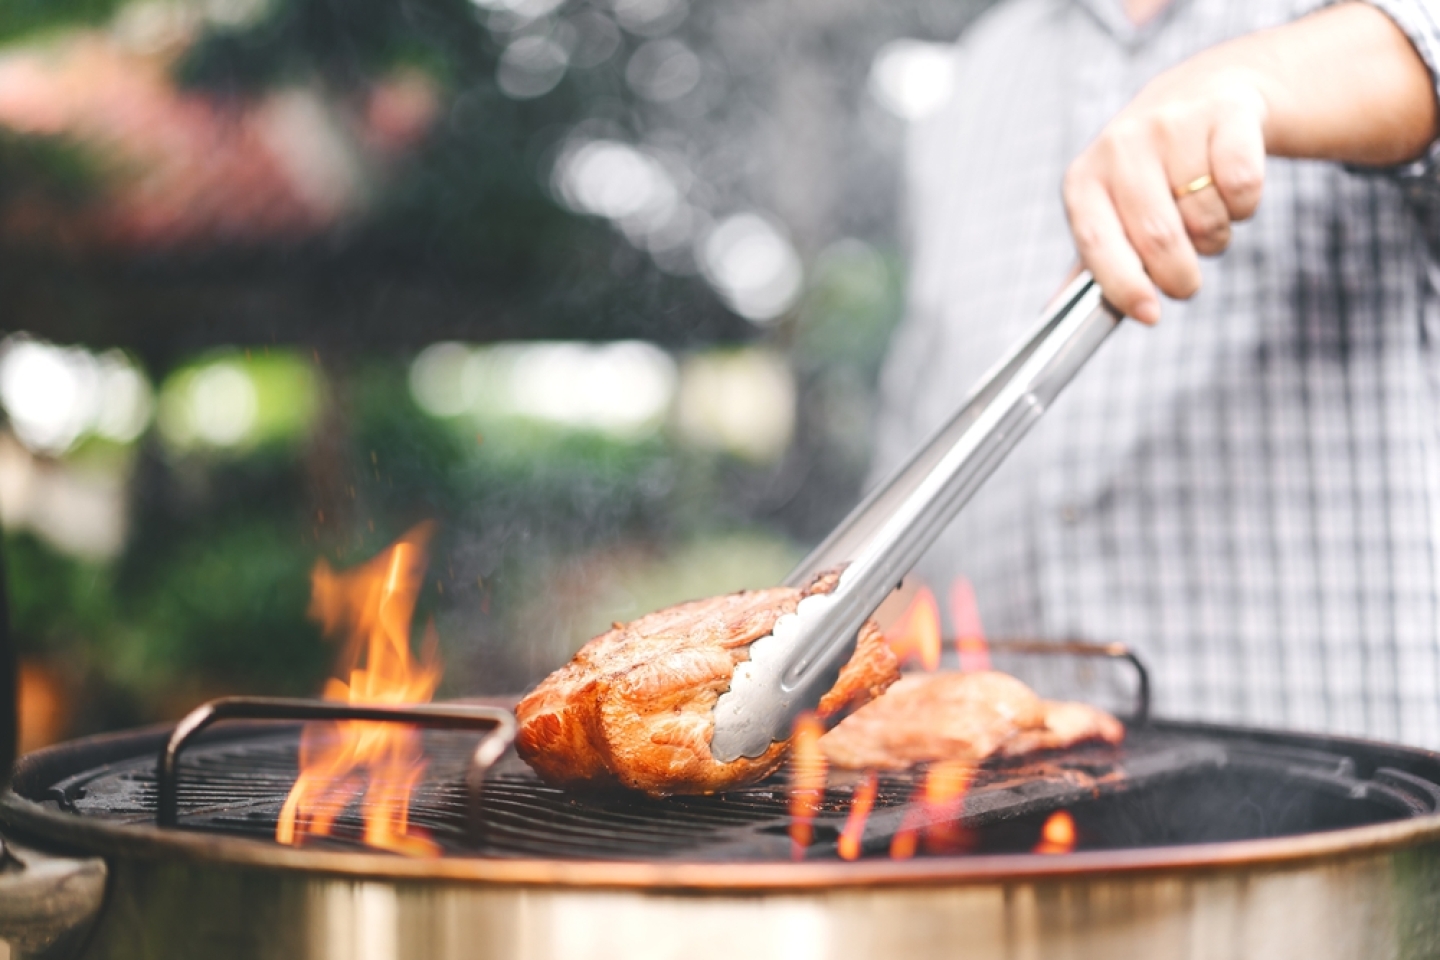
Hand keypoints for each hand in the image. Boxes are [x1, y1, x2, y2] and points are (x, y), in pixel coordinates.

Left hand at [1062, 2, 1437, 323]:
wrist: (1202, 94)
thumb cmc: (1148, 172)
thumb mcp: (1108, 209)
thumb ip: (1091, 261)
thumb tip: (1056, 313)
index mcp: (1083, 181)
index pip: (1097, 243)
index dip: (1125, 285)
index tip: (1150, 314)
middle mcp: (1120, 147)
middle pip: (1159, 238)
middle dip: (1180, 276)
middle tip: (1185, 281)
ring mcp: (1171, 126)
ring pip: (1206, 216)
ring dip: (1215, 236)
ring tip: (1205, 215)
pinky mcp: (1225, 114)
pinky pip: (1244, 186)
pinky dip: (1245, 205)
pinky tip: (1230, 189)